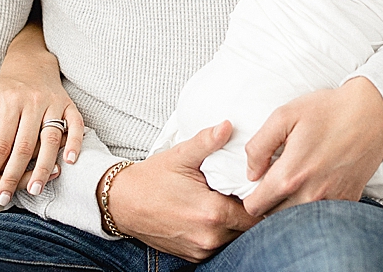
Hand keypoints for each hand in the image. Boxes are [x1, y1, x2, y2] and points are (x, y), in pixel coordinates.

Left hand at [0, 73, 84, 205]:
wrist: (31, 67)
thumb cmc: (2, 90)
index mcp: (9, 101)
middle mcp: (32, 101)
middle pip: (23, 145)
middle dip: (13, 175)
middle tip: (4, 198)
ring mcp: (53, 103)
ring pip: (49, 139)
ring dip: (43, 167)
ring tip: (35, 190)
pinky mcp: (69, 104)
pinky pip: (75, 125)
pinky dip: (74, 143)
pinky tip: (68, 162)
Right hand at [105, 121, 256, 261]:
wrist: (123, 204)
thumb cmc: (151, 180)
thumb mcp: (180, 156)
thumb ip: (207, 141)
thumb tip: (227, 126)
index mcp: (212, 213)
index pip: (255, 211)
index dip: (259, 197)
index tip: (256, 184)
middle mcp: (210, 237)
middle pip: (247, 226)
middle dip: (248, 209)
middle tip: (241, 190)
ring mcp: (201, 250)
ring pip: (233, 237)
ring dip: (233, 222)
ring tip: (225, 200)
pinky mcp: (193, 257)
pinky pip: (217, 245)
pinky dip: (218, 232)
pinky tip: (209, 214)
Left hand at [240, 77, 382, 216]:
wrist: (371, 113)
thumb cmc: (327, 111)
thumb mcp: (283, 116)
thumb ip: (258, 146)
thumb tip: (251, 173)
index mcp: (291, 175)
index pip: (256, 207)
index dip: (249, 197)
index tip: (254, 185)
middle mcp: (311, 195)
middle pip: (274, 218)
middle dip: (268, 204)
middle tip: (271, 184)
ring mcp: (331, 202)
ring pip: (297, 221)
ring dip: (289, 208)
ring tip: (291, 185)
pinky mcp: (348, 201)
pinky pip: (321, 216)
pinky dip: (312, 208)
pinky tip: (313, 186)